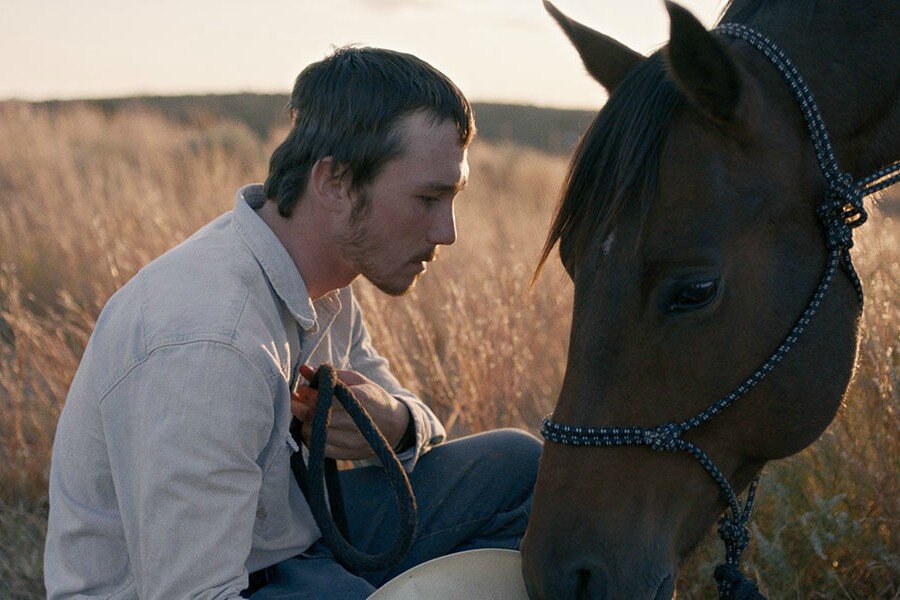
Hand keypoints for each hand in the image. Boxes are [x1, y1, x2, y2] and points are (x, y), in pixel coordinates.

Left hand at [291, 365, 409, 459]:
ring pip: (317, 436)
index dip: (310, 396)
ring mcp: (356, 442)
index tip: (300, 390)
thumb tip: (304, 369)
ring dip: (305, 425)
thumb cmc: (372, 397)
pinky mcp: (351, 455)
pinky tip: (313, 428)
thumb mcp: (356, 380)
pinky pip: (322, 450)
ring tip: (305, 415)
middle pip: (320, 419)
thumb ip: (330, 374)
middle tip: (296, 403)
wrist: (394, 424)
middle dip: (302, 410)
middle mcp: (360, 423)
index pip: (328, 399)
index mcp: (363, 399)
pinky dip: (312, 439)